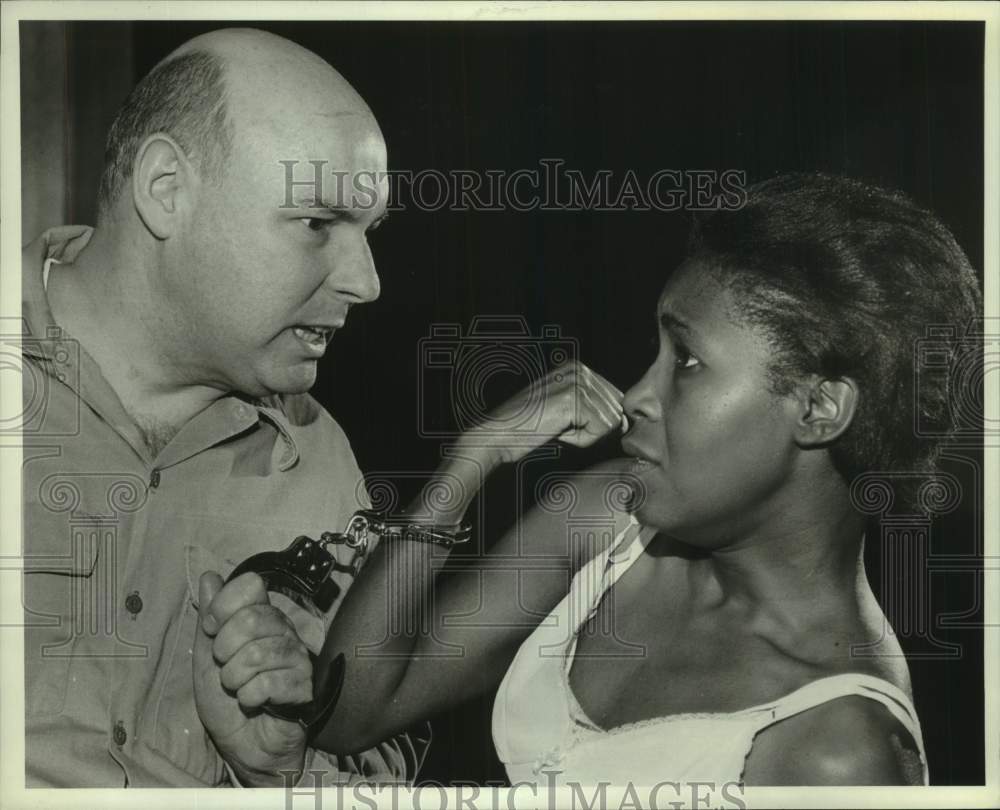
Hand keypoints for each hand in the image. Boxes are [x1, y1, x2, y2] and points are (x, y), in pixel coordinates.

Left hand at [193, 571, 310, 786]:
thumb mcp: (205, 657)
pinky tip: (252, 702)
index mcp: (261, 617)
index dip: (223, 605)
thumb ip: (210, 617)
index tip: (211, 629)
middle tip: (225, 667)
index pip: (251, 585)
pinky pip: (270, 682)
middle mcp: (283, 631)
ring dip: (234, 677)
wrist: (243, 744)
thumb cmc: (226, 700)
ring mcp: (296, 657)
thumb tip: (209, 576)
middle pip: (252, 618)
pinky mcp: (303, 685)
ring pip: (259, 652)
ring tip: (236, 687)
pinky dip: (250, 696)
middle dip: (224, 649)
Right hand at [464, 361, 624, 465]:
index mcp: (578, 368)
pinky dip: (581, 441)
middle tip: (560, 428)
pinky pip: (600, 430)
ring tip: (557, 429)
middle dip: (592, 429)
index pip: (615, 400)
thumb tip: (625, 420)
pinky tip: (557, 433)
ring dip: (585, 436)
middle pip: (615, 410)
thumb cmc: (528, 428)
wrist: (498, 435)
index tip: (565, 423)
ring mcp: (577, 383)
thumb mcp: (564, 409)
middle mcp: (580, 370)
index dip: (596, 422)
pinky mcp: (574, 400)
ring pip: (609, 422)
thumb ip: (592, 406)